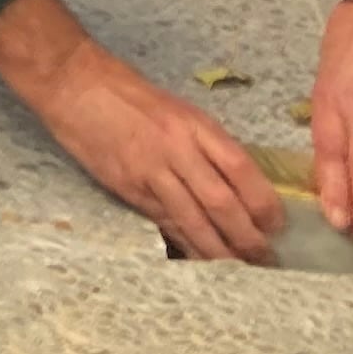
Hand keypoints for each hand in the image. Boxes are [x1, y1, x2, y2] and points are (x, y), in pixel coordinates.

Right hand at [0, 0, 281, 265]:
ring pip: (194, 220)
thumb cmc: (128, 93)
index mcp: (195, 124)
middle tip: (265, 259)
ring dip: (219, 251)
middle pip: (222, 202)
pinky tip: (199, 261)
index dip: (264, 202)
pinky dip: (185, 245)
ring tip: (239, 271)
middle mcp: (177, 148)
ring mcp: (150, 170)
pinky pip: (163, 222)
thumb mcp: (177, 109)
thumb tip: (237, 186)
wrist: (73, 82)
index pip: (241, 169)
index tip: (278, 225)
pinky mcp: (127, 187)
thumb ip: (205, 144)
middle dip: (247, 237)